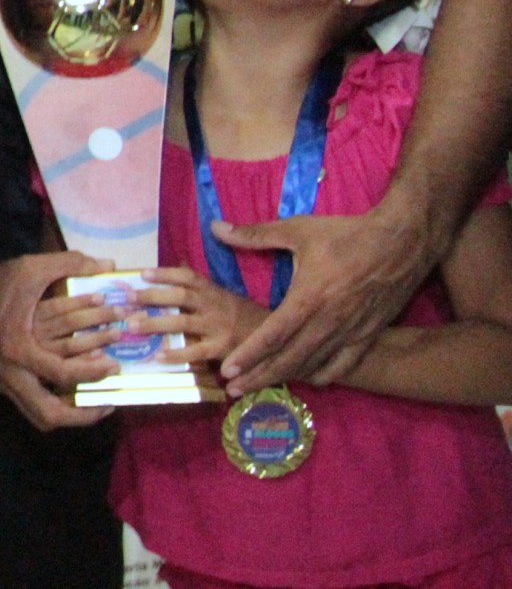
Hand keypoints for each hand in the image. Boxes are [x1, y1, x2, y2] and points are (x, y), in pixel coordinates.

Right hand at [0, 250, 120, 427]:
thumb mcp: (33, 268)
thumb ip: (71, 264)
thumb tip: (108, 265)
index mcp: (16, 346)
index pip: (61, 374)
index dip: (92, 373)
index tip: (114, 366)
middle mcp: (7, 371)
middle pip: (48, 414)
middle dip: (83, 416)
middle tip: (107, 404)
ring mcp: (1, 380)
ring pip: (38, 417)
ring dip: (68, 416)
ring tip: (94, 406)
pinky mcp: (0, 381)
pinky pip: (30, 405)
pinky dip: (53, 405)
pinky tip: (70, 393)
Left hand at [125, 267, 267, 368]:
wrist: (280, 341)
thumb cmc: (247, 318)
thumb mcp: (226, 298)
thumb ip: (203, 287)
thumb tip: (175, 267)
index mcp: (215, 291)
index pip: (188, 276)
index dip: (164, 273)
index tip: (141, 273)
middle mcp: (215, 305)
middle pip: (180, 296)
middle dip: (151, 296)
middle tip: (125, 299)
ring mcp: (219, 327)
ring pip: (182, 322)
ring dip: (154, 324)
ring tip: (131, 326)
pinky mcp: (223, 349)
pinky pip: (196, 352)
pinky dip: (176, 354)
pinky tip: (157, 356)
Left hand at [217, 207, 436, 391]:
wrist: (402, 243)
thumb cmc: (346, 235)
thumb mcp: (297, 230)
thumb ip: (254, 234)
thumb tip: (215, 228)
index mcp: (308, 298)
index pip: (272, 335)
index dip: (249, 355)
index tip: (227, 369)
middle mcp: (328, 322)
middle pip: (289, 358)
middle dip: (259, 376)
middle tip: (234, 389)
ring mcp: (351, 332)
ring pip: (314, 364)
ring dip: (287, 378)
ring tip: (262, 388)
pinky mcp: (369, 334)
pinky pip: (344, 364)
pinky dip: (324, 374)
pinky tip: (310, 380)